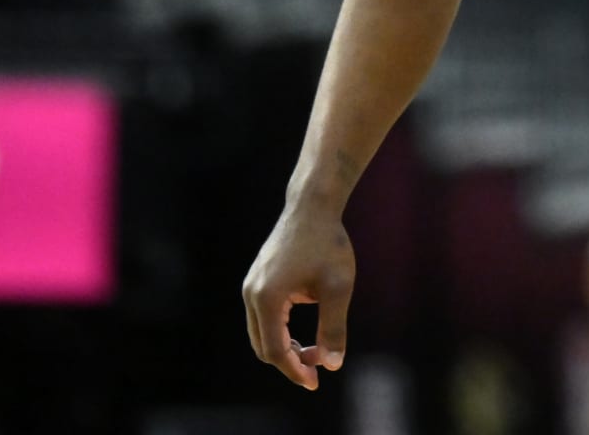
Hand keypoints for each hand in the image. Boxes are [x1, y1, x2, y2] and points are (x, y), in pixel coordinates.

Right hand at [242, 203, 355, 389]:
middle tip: (318, 368)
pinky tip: (301, 336)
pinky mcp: (256, 281)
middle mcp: (252, 294)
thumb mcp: (338, 287)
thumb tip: (332, 363)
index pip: (274, 350)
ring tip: (314, 352)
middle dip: (289, 362)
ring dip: (284, 348)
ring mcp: (251, 286)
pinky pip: (262, 318)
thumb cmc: (328, 244)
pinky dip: (279, 333)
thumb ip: (334, 328)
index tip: (316, 381)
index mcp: (268, 298)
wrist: (312, 208)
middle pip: (262, 346)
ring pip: (261, 334)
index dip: (295, 370)